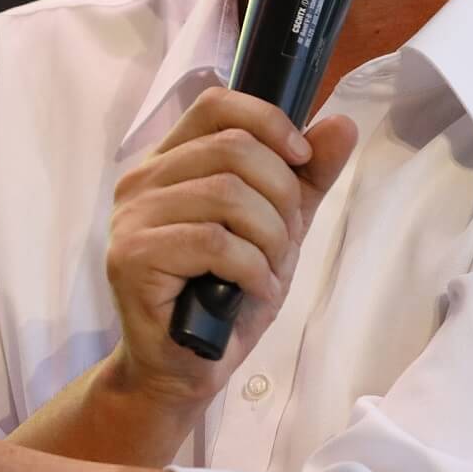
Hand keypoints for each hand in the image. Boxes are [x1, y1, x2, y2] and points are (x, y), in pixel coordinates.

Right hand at [103, 86, 359, 412]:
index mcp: (169, 162)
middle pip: (233, 148)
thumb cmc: (225, 295)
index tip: (300, 159)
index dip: (268, 122)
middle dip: (281, 196)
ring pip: (227, 194)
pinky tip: (254, 290)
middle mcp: (141, 180)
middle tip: (284, 242)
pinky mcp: (131, 257)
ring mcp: (131, 218)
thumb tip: (341, 124)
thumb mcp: (278, 228)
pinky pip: (214, 242)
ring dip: (270, 237)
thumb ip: (306, 177)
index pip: (216, 104)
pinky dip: (252, 269)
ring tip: (269, 271)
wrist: (186, 368)